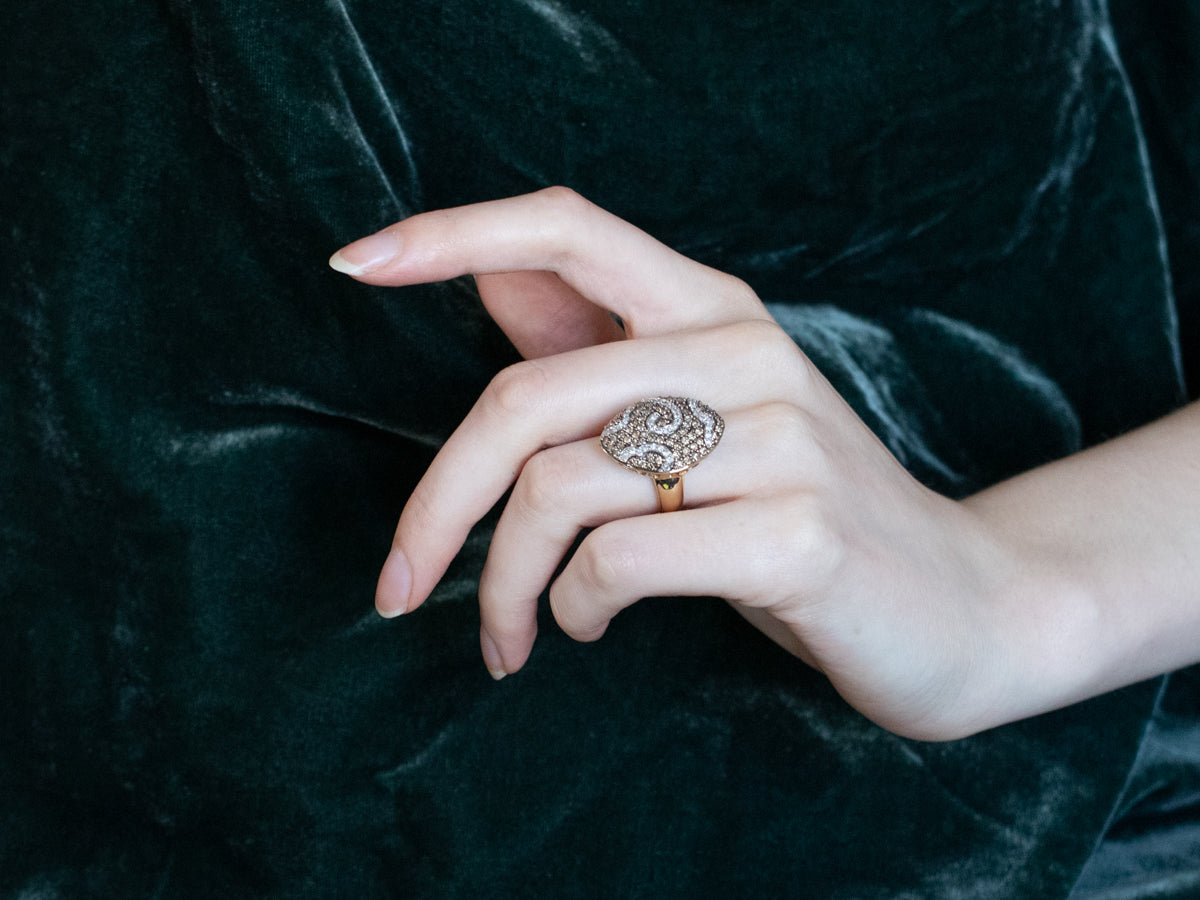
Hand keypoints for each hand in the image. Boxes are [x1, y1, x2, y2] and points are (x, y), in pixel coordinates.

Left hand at [330, 188, 1024, 740]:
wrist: (961, 607)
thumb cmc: (797, 514)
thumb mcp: (703, 418)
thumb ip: (600, 346)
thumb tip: (488, 273)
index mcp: (714, 309)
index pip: (571, 225)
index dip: (453, 232)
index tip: (353, 262)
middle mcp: (744, 351)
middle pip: (522, 402)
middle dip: (434, 506)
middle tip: (394, 585)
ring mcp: (779, 439)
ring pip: (558, 491)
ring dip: (504, 584)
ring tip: (512, 631)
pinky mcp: (796, 533)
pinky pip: (619, 561)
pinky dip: (572, 608)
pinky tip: (587, 626)